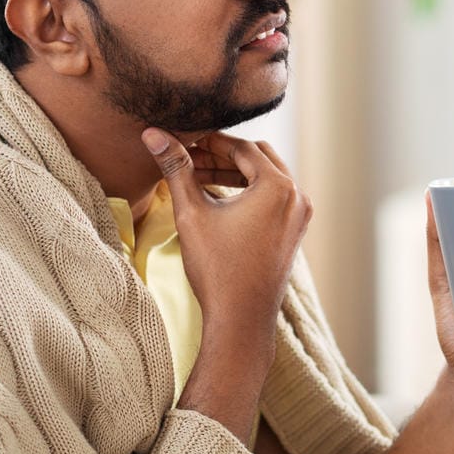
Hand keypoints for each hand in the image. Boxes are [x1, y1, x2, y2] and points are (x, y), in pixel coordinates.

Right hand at [142, 128, 310, 333]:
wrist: (240, 319)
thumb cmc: (218, 269)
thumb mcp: (192, 212)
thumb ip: (176, 168)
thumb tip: (153, 133)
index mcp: (279, 187)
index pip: (242, 147)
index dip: (210, 142)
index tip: (184, 142)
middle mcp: (298, 197)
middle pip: (258, 158)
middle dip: (223, 155)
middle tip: (190, 158)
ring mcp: (300, 216)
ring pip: (266, 179)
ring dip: (234, 174)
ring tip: (198, 177)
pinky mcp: (295, 233)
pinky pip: (273, 199)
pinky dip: (248, 193)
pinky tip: (218, 199)